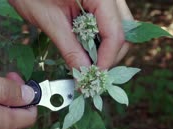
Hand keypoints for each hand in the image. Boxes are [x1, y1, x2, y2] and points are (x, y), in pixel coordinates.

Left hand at [9, 0, 132, 69]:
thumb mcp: (49, 20)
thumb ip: (70, 49)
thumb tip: (84, 75)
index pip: (114, 33)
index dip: (106, 59)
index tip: (93, 77)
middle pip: (122, 31)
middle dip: (109, 56)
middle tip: (90, 72)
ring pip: (118, 28)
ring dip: (105, 48)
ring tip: (86, 62)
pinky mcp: (99, 0)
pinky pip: (108, 22)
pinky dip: (99, 38)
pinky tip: (85, 48)